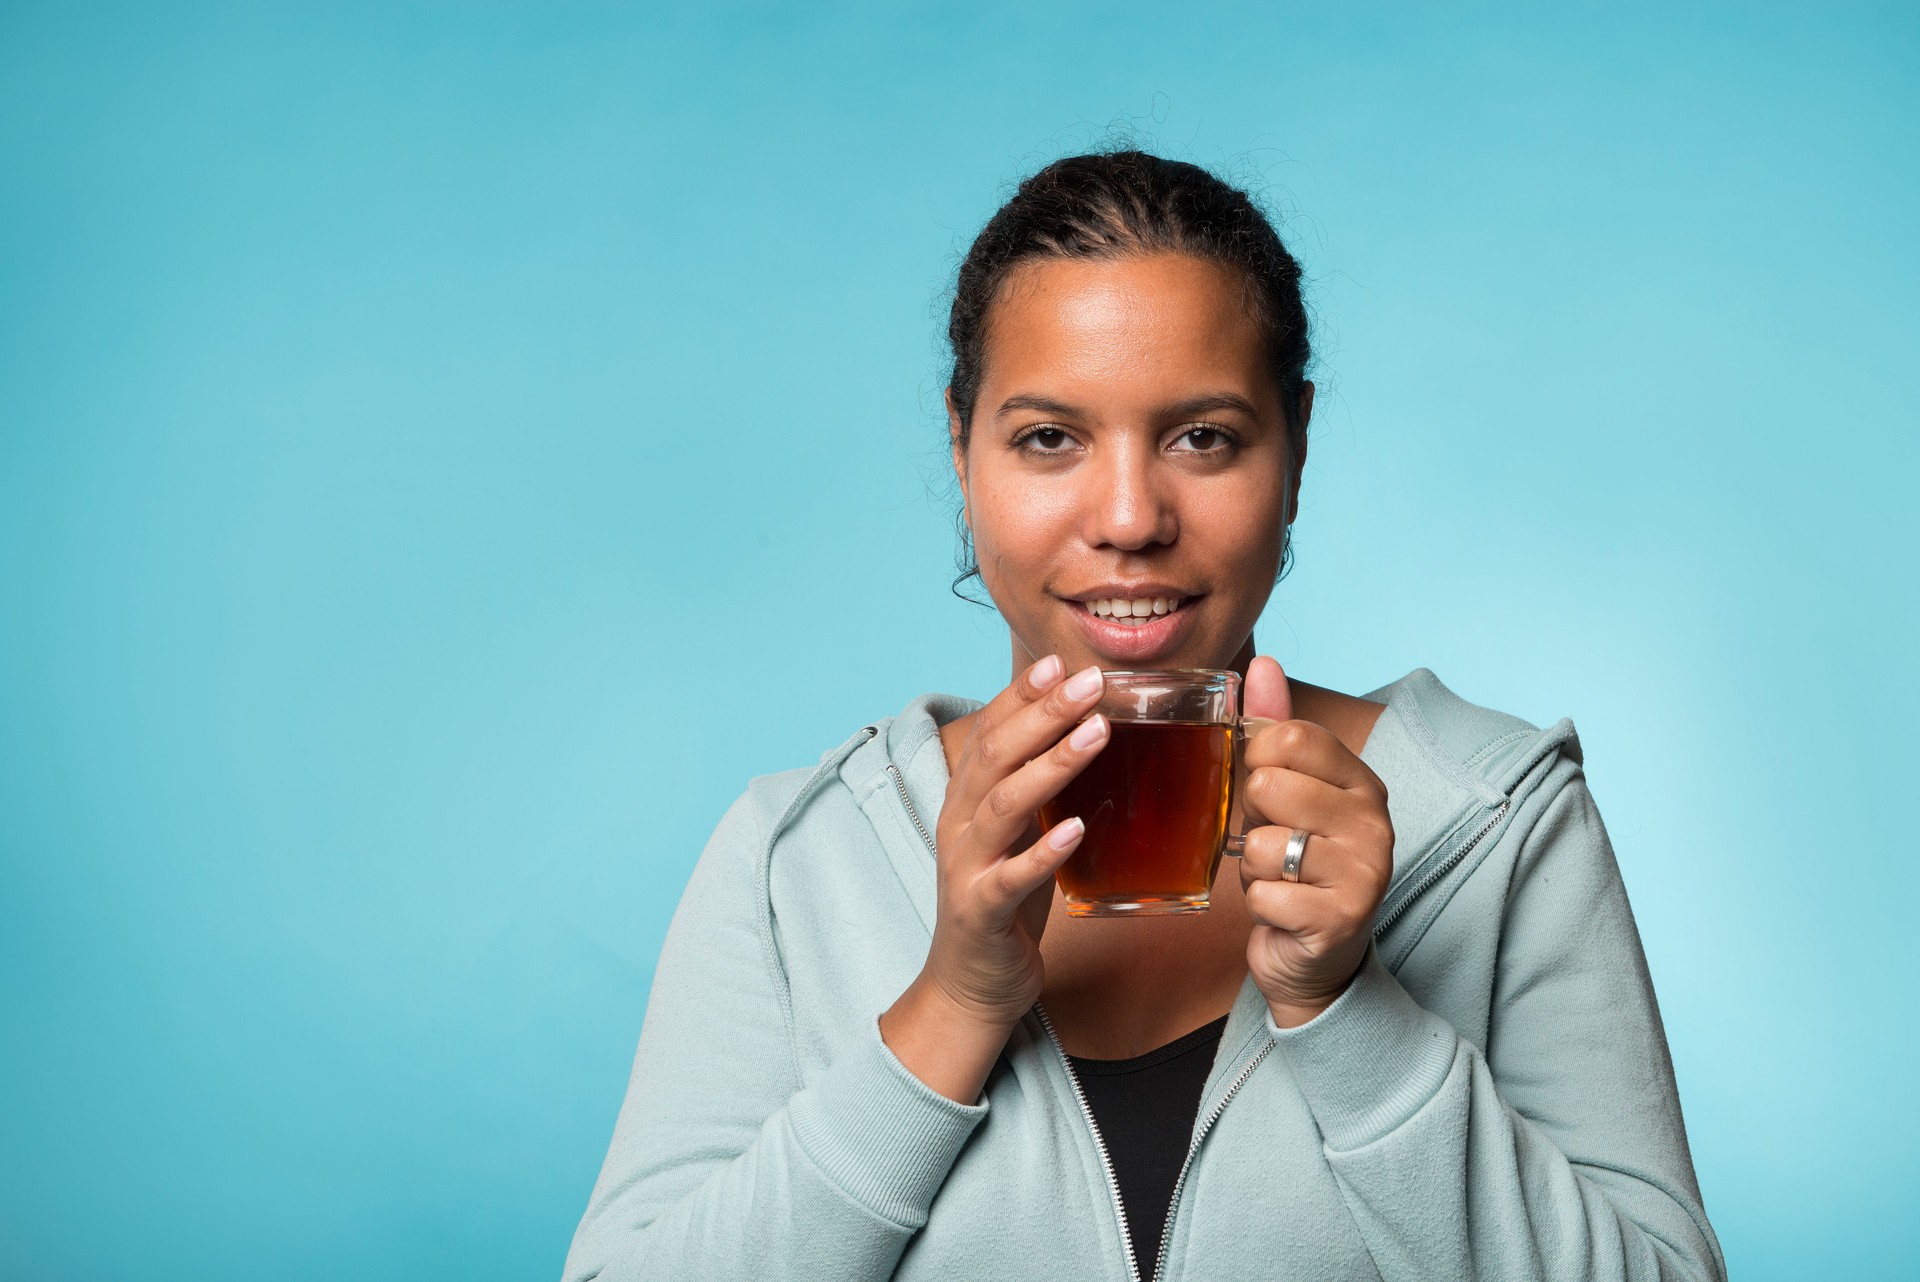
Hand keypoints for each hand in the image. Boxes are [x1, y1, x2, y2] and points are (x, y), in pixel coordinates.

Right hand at [918, 654, 1108, 1024]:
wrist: (969, 983)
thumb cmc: (1005, 898)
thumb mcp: (1019, 832)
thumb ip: (1039, 786)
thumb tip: (1088, 732)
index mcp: (966, 797)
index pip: (989, 730)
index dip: (1021, 694)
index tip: (1059, 661)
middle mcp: (958, 823)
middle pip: (995, 754)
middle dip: (1044, 713)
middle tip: (1092, 682)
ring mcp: (965, 866)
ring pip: (1003, 804)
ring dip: (1051, 765)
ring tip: (1096, 733)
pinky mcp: (981, 911)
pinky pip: (1011, 878)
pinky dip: (1044, 851)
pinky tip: (1077, 829)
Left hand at [1239, 655, 1394, 1027]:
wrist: (1313, 957)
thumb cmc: (1296, 866)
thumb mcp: (1283, 792)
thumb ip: (1272, 728)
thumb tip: (1262, 663)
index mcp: (1360, 781)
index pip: (1289, 736)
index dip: (1256, 763)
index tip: (1268, 792)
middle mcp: (1374, 821)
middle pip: (1270, 785)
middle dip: (1253, 821)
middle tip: (1276, 844)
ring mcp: (1365, 871)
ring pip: (1264, 846)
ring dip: (1254, 868)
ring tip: (1280, 879)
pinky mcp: (1344, 918)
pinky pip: (1265, 894)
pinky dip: (1260, 906)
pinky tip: (1284, 912)